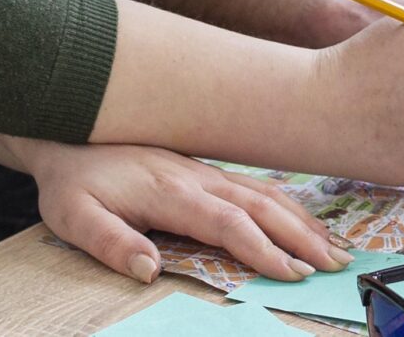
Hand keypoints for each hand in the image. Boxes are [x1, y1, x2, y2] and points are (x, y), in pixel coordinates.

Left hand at [14, 139, 349, 285]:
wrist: (68, 130)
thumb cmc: (72, 181)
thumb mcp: (74, 216)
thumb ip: (111, 243)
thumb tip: (150, 271)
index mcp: (171, 192)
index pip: (229, 223)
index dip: (263, 250)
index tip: (291, 274)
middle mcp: (197, 178)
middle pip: (262, 206)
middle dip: (301, 237)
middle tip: (335, 264)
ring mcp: (204, 171)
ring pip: (266, 193)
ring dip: (302, 221)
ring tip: (333, 248)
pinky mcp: (204, 171)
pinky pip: (256, 187)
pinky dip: (287, 204)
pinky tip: (303, 219)